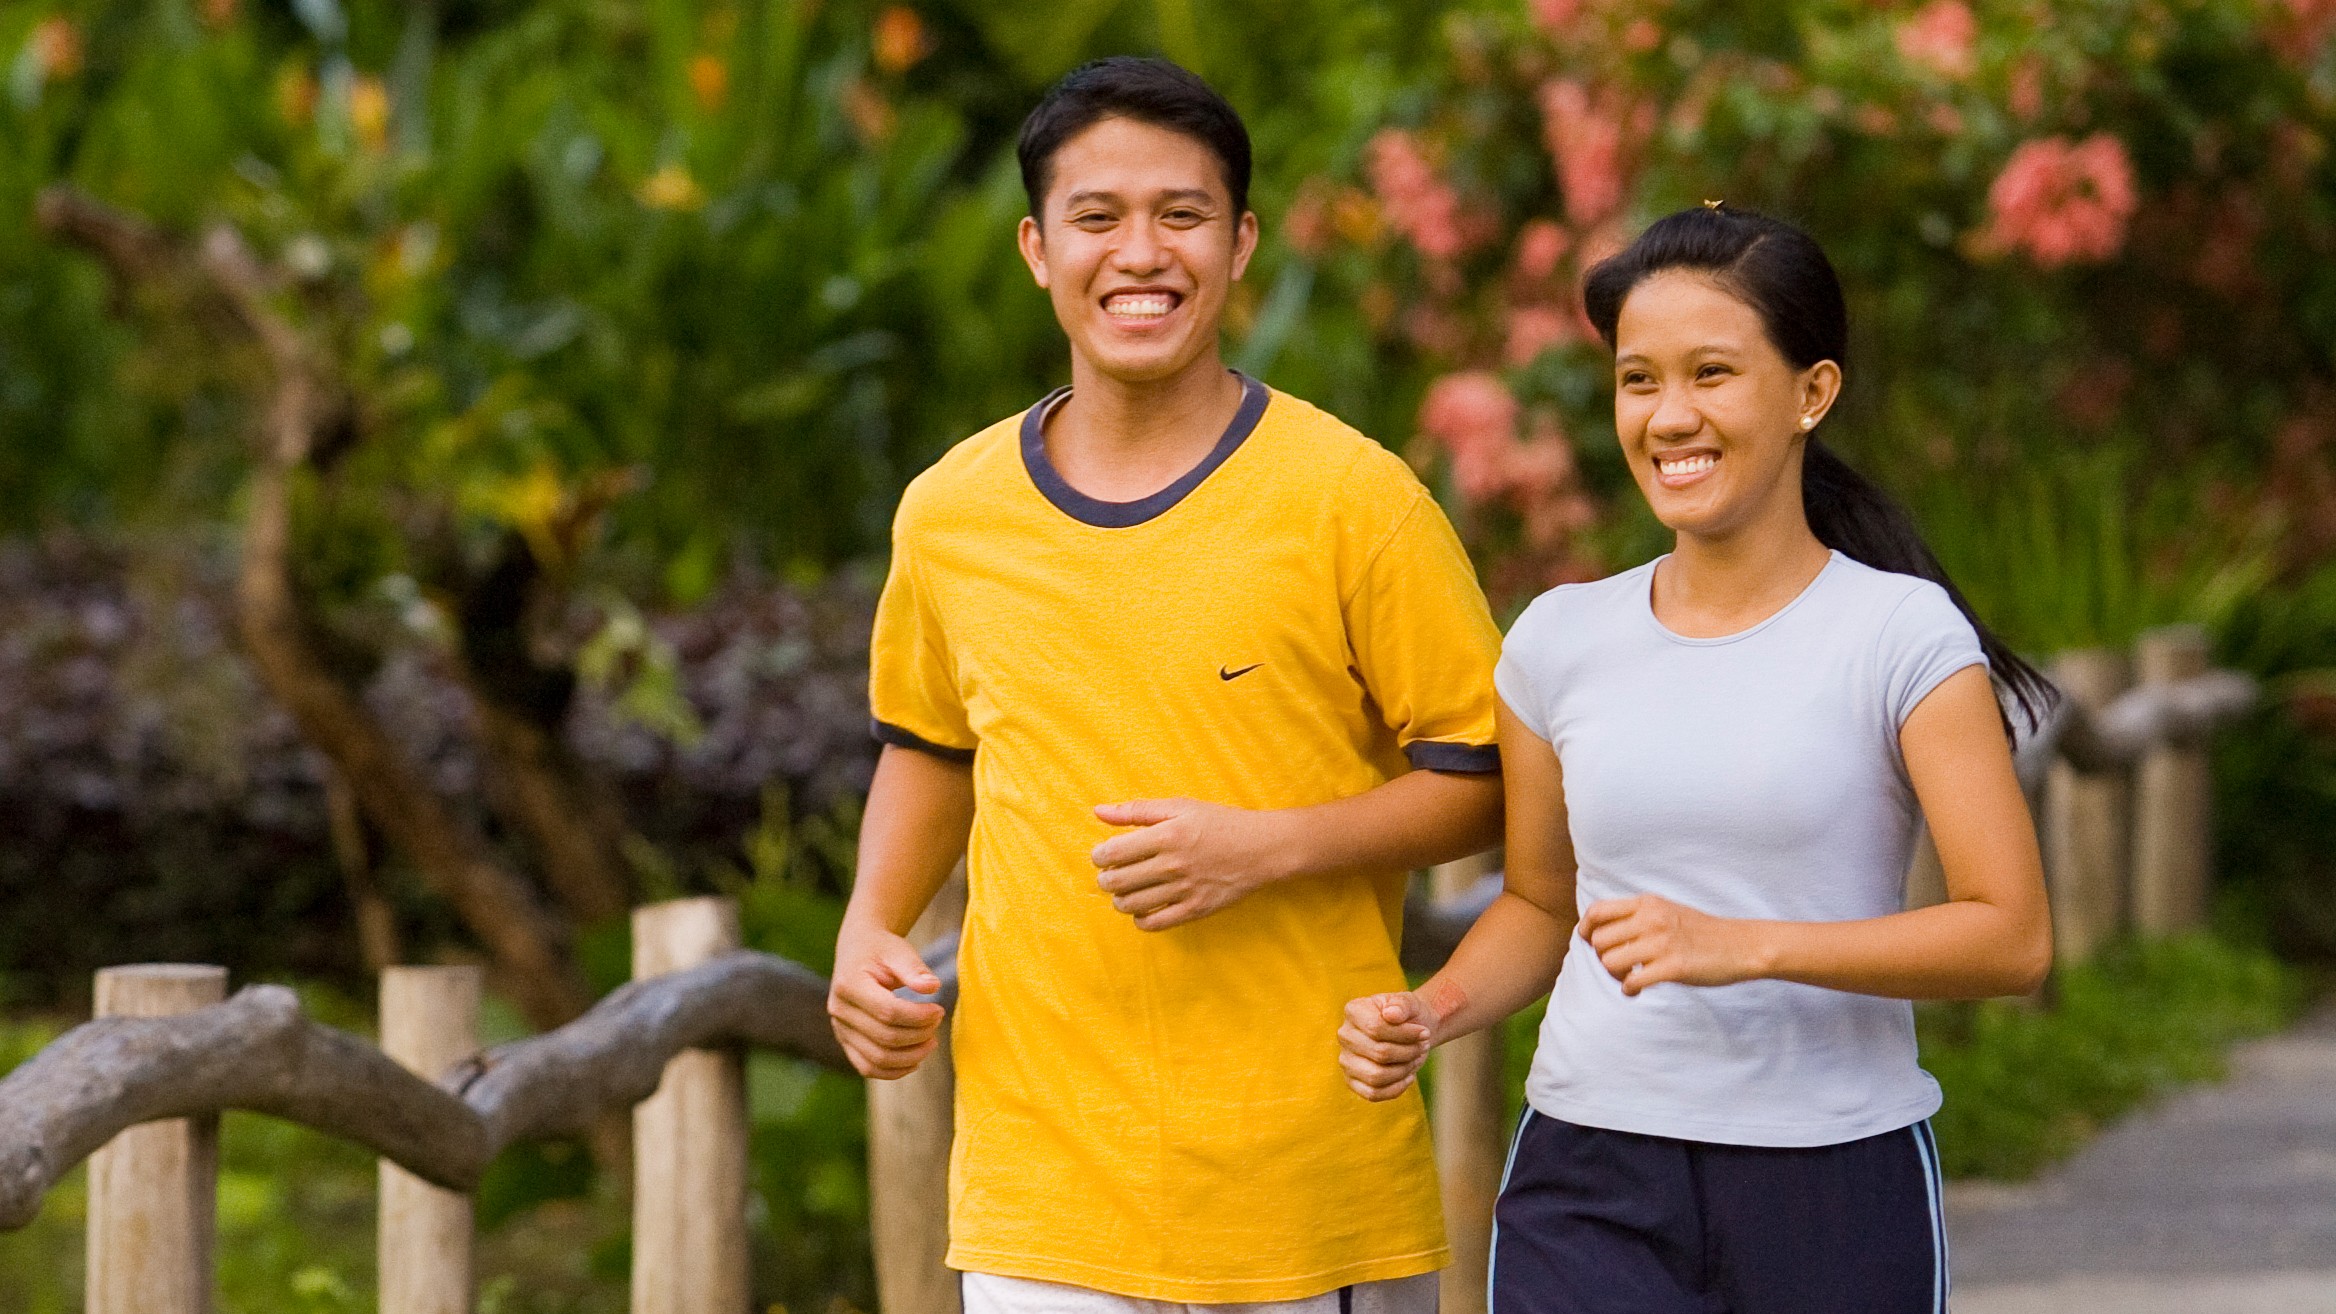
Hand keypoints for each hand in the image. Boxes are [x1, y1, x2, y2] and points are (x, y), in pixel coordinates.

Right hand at [826, 926, 944, 1078]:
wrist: (858, 951)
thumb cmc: (882, 950)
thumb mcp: (899, 951)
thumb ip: (914, 969)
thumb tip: (933, 987)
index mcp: (849, 984)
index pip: (887, 1011)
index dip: (918, 1016)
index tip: (939, 1010)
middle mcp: (839, 1010)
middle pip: (884, 1037)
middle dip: (918, 1035)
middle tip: (938, 1022)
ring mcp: (840, 1029)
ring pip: (877, 1058)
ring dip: (910, 1057)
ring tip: (931, 1042)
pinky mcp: (845, 1041)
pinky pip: (867, 1067)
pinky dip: (893, 1071)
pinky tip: (915, 1061)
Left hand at [1090, 798, 1292, 930]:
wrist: (1262, 848)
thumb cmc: (1219, 823)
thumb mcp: (1180, 806)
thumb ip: (1137, 810)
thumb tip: (1098, 812)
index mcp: (1166, 834)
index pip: (1112, 853)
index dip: (1098, 857)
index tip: (1103, 856)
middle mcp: (1173, 864)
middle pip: (1116, 882)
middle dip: (1106, 879)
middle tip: (1112, 874)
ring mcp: (1184, 889)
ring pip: (1130, 905)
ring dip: (1120, 899)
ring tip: (1127, 890)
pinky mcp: (1196, 909)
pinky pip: (1154, 923)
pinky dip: (1140, 919)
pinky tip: (1144, 907)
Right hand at [1337, 991, 1436, 1100]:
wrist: (1411, 1030)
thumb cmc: (1408, 1015)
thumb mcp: (1410, 1003)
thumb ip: (1401, 1004)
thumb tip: (1390, 1014)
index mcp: (1354, 1011)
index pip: (1376, 1028)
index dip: (1405, 1034)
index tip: (1425, 1033)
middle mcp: (1345, 1036)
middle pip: (1379, 1053)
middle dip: (1409, 1052)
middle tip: (1423, 1046)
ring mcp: (1346, 1061)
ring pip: (1376, 1076)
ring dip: (1404, 1070)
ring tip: (1415, 1059)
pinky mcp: (1352, 1082)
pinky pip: (1373, 1094)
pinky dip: (1396, 1088)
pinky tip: (1408, 1075)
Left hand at [1576, 894, 1760, 995]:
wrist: (1741, 945)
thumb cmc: (1701, 931)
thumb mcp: (1666, 911)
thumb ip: (1637, 916)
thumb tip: (1600, 930)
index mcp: (1647, 904)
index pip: (1597, 911)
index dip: (1586, 929)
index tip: (1590, 942)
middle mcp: (1651, 919)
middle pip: (1599, 940)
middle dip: (1602, 958)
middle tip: (1619, 967)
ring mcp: (1662, 943)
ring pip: (1610, 962)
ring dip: (1614, 975)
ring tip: (1629, 978)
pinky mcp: (1673, 967)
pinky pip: (1632, 981)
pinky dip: (1629, 989)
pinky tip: (1637, 990)